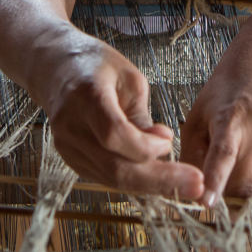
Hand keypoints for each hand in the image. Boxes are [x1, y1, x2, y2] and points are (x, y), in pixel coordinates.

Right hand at [31, 26, 204, 199]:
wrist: (55, 68)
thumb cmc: (96, 66)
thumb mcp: (129, 79)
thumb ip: (142, 117)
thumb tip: (162, 149)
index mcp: (86, 97)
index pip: (113, 134)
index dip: (145, 146)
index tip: (169, 140)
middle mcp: (70, 127)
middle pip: (114, 168)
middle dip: (160, 180)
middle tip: (196, 185)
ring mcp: (67, 147)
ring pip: (112, 179)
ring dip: (151, 185)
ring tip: (185, 184)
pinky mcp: (71, 159)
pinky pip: (106, 177)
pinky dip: (135, 180)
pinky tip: (159, 177)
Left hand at [179, 25, 251, 207]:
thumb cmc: (228, 89)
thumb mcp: (200, 112)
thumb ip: (194, 151)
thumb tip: (193, 186)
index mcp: (231, 116)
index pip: (223, 154)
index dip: (216, 182)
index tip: (208, 204)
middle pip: (248, 181)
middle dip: (232, 191)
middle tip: (226, 180)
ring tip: (247, 163)